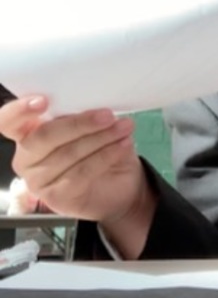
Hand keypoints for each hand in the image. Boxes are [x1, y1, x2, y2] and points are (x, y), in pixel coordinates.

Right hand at [0, 96, 148, 225]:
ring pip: (69, 153)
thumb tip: (94, 101)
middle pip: (45, 136)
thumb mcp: (94, 125)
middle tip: (108, 115)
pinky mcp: (56, 197)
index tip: (42, 101)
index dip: (20, 110)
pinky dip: (106, 155)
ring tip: (125, 127)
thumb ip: (83, 113)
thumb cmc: (101, 147)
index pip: (9, 121)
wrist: (120, 184)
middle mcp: (27, 156)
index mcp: (29, 131)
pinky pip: (82, 173)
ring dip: (102, 138)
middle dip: (80, 123)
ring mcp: (38, 179)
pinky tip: (123, 145)